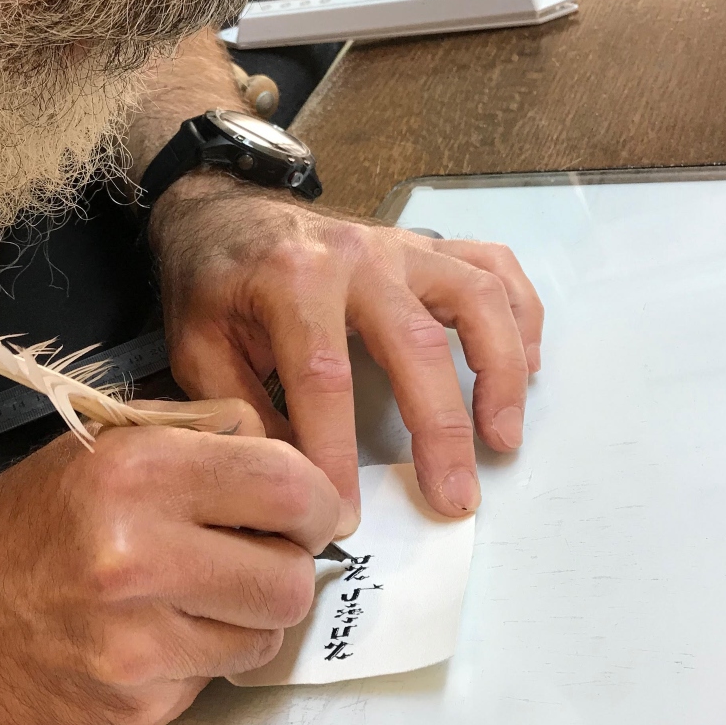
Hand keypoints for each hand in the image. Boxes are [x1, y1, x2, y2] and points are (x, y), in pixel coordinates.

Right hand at [0, 402, 339, 724]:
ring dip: (247, 616)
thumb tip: (292, 454)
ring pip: (267, 634)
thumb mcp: (104, 446)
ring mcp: (135, 639)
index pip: (285, 484)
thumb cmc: (28, 523)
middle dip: (284, 566)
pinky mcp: (135, 701)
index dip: (313, 501)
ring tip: (194, 595)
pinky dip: (202, 657)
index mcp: (134, 472)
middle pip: (290, 576)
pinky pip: (217, 677)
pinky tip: (154, 634)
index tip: (305, 511)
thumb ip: (201, 437)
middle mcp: (135, 554)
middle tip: (252, 557)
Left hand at [151, 175, 543, 530]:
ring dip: (499, 371)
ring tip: (504, 439)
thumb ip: (241, 410)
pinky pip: (492, 266)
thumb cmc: (210, 282)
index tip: (345, 517)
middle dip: (440, 431)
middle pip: (415, 343)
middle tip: (455, 499)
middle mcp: (357, 256)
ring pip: (475, 298)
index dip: (338, 453)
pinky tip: (527, 367)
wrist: (222, 208)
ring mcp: (399, 246)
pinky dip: (521, 314)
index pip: (324, 378)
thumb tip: (290, 481)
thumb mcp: (198, 346)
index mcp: (291, 280)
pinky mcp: (424, 246)